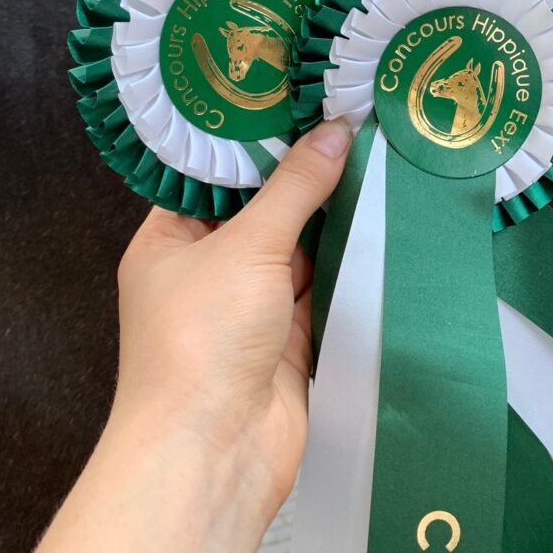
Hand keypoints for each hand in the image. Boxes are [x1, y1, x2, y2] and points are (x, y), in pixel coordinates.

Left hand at [112, 119, 352, 519]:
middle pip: (261, 212)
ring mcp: (249, 309)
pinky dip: (349, 266)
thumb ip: (295, 189)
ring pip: (298, 251)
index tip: (299, 100)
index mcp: (167, 243)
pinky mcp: (290, 341)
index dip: (254, 142)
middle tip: (352, 122)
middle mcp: (205, 273)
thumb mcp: (247, 247)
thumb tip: (335, 132)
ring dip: (332, 221)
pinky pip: (323, 291)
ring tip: (380, 159)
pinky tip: (384, 224)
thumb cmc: (201, 342)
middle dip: (303, 179)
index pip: (211, 178)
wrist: (215, 452)